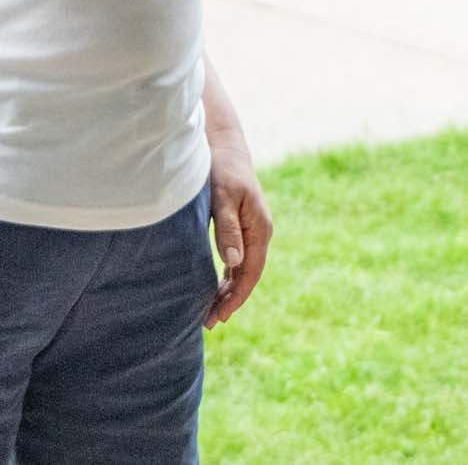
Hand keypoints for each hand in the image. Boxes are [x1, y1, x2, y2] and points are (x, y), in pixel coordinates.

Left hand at [205, 132, 271, 327]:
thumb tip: (234, 263)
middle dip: (230, 300)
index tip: (219, 315)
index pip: (250, 273)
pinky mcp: (240, 226)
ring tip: (210, 312)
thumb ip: (227, 228)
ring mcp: (251, 231)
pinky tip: (215, 286)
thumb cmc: (221, 169)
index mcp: (259, 230)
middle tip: (209, 322)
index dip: (236, 297)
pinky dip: (227, 275)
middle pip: (247, 275)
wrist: (224, 145)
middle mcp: (259, 233)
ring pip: (242, 269)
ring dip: (228, 290)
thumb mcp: (222, 197)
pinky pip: (237, 258)